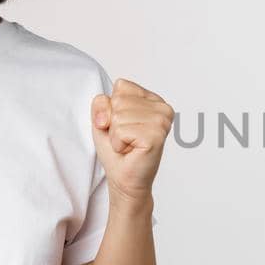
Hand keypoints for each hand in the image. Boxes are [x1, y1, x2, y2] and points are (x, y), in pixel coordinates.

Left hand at [90, 78, 172, 204]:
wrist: (123, 179)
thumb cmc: (116, 150)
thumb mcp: (103, 119)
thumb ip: (101, 103)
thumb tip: (110, 111)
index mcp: (153, 99)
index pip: (121, 85)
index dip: (111, 107)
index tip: (121, 125)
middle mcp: (162, 107)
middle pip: (118, 100)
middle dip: (113, 123)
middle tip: (125, 138)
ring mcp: (162, 121)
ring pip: (119, 115)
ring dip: (116, 135)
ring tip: (128, 145)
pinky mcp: (156, 135)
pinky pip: (121, 130)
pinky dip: (119, 143)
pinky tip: (131, 150)